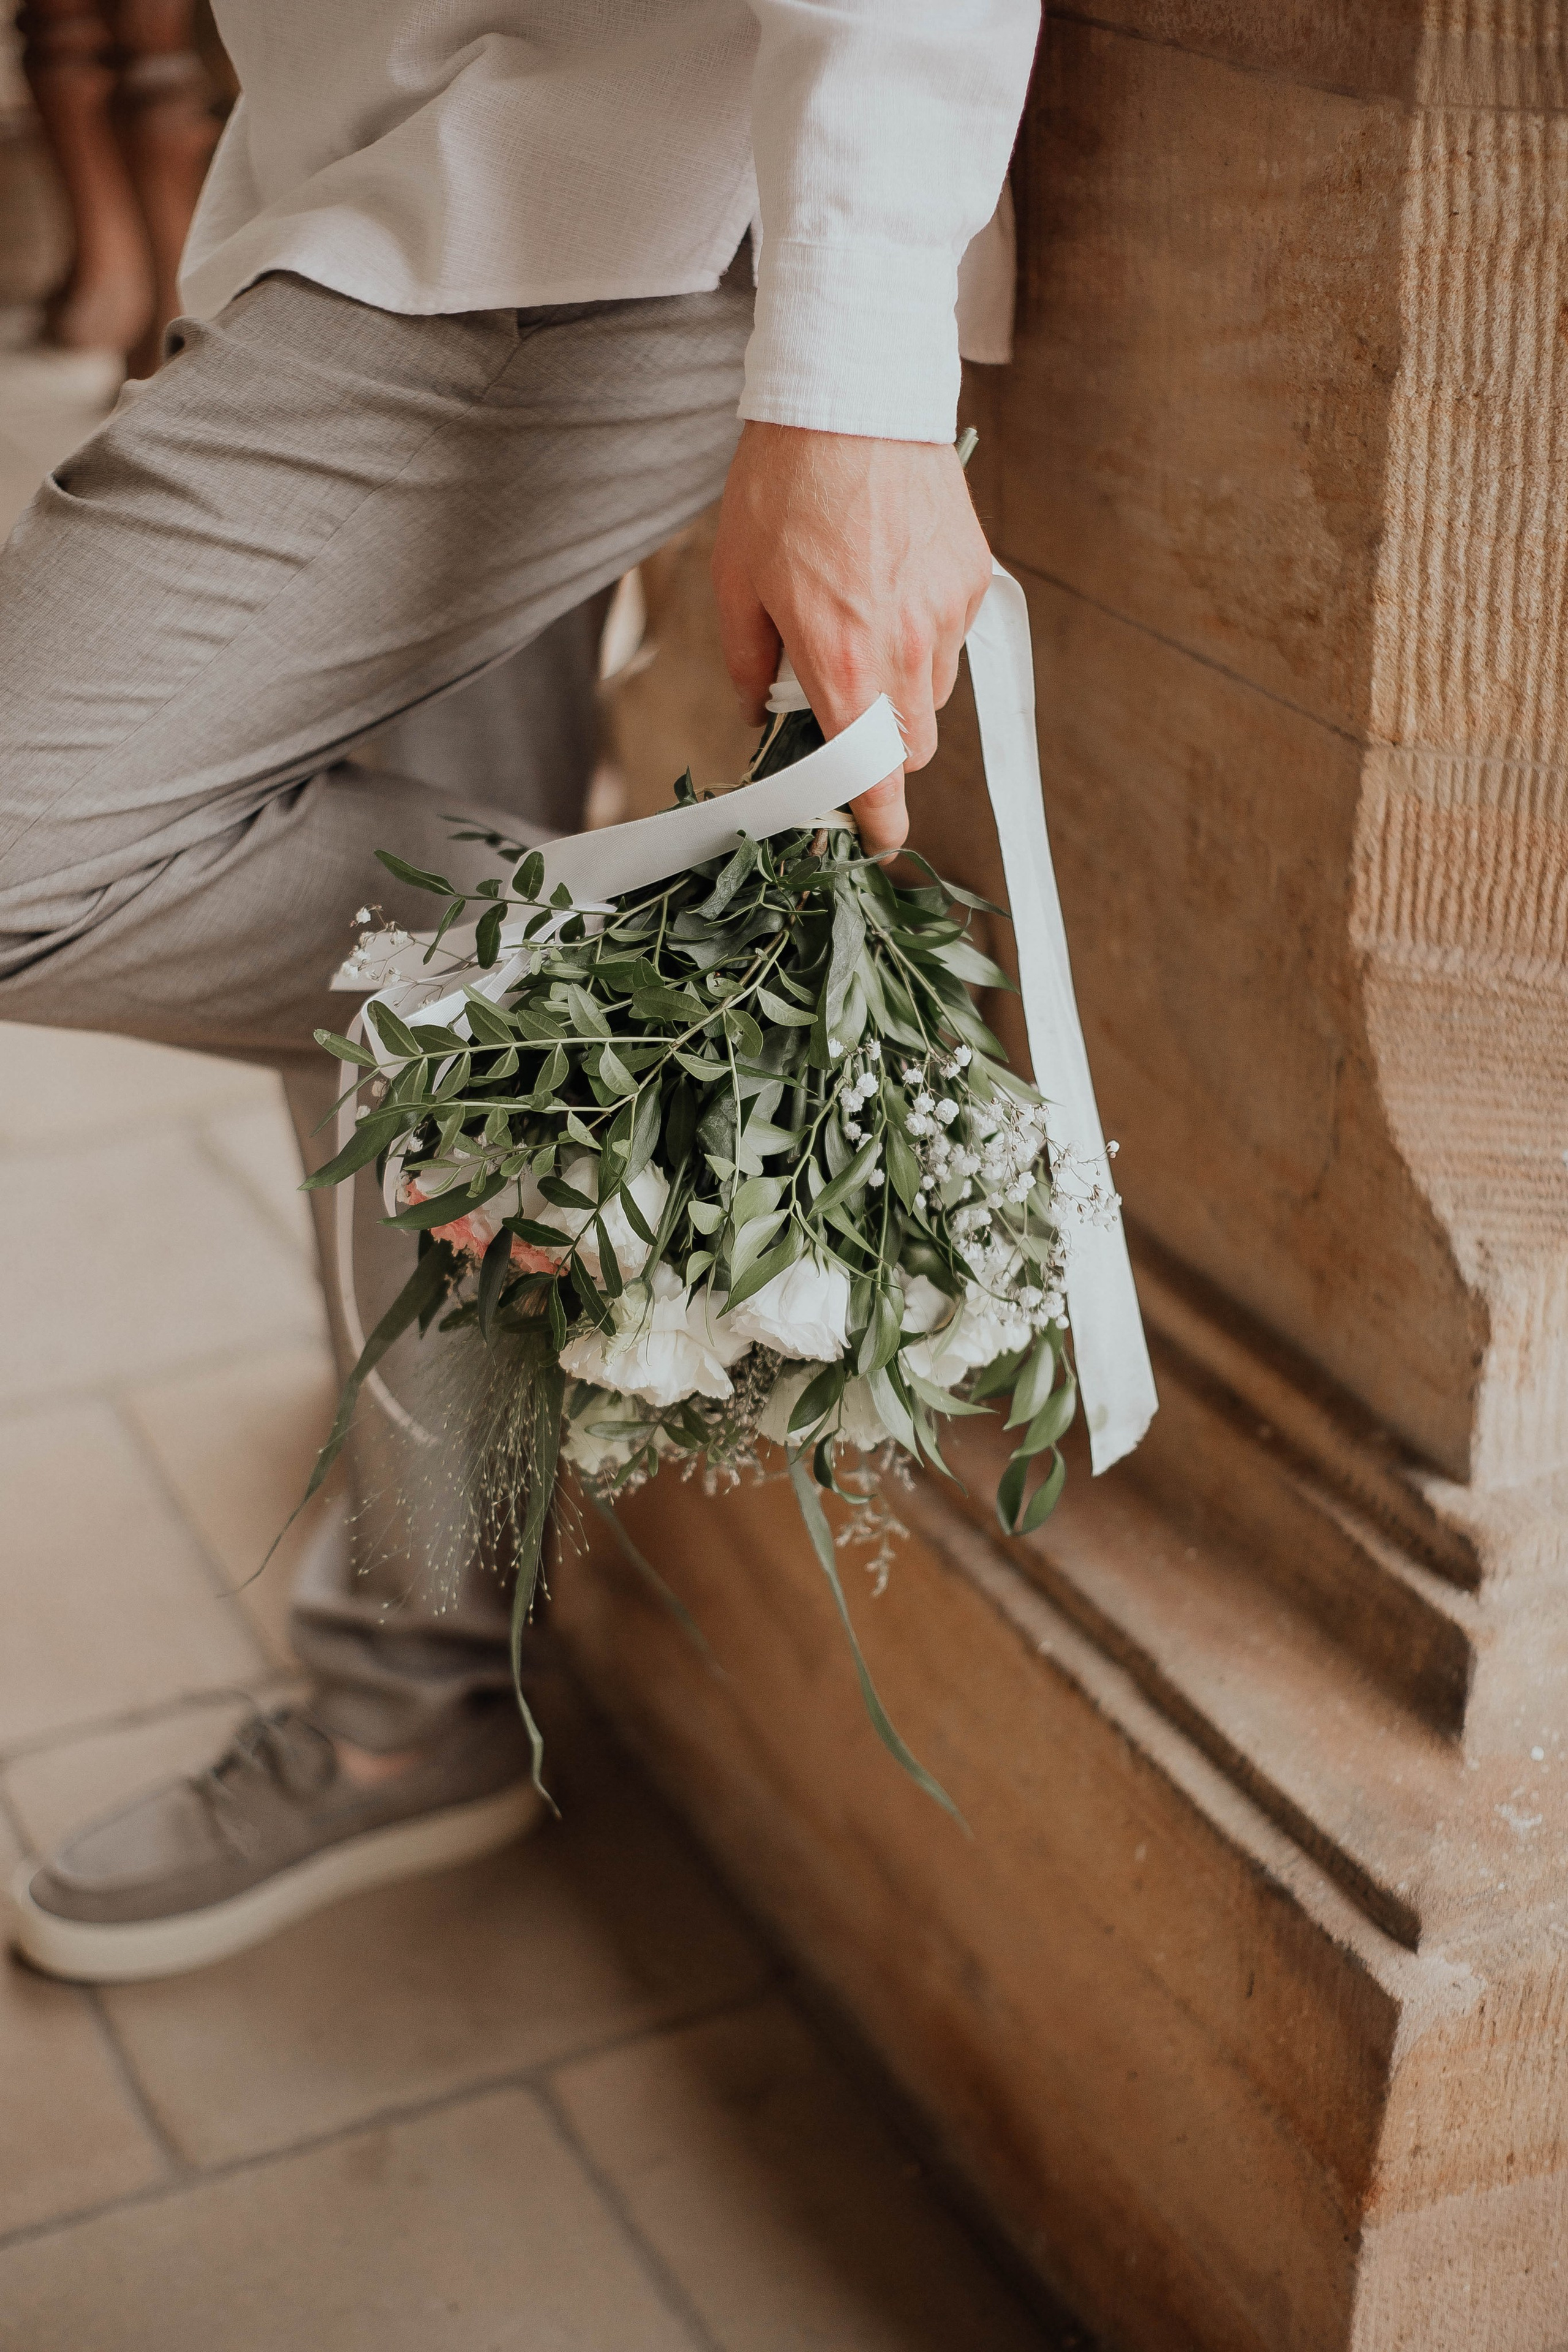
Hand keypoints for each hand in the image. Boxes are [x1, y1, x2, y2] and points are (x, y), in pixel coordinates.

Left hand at [711, 423, 992, 856]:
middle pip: (912, 748)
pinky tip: (888, 583)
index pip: (876, 774)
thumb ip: (749, 662)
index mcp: (844, 663)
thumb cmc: (783, 485)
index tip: (877, 838)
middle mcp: (906, 649)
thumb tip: (760, 710)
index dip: (878, 818)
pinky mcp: (971, 578)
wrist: (851, 394)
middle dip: (880, 749)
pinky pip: (951, 637)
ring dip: (901, 689)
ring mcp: (946, 614)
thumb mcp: (736, 579)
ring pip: (933, 694)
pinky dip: (922, 633)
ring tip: (861, 625)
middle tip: (842, 711)